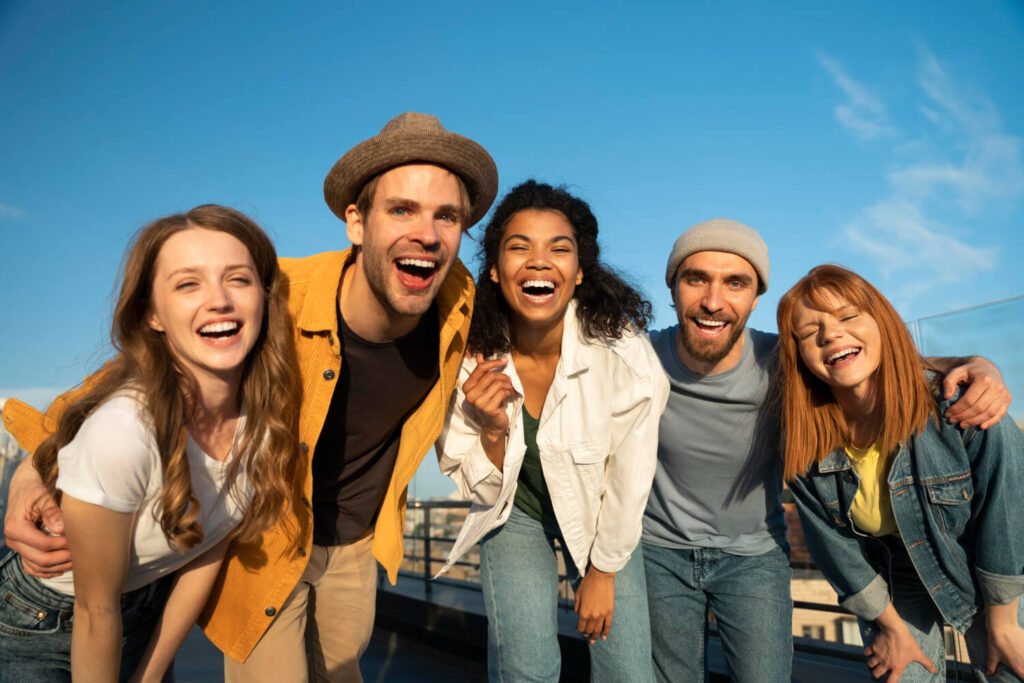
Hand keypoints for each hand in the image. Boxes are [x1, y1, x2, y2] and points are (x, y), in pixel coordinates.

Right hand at [3, 458, 69, 576]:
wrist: (25, 487)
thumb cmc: (36, 490)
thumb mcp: (45, 497)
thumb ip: (52, 513)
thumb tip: (61, 529)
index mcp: (16, 527)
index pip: (42, 544)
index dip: (62, 546)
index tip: (77, 542)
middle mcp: (13, 540)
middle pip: (39, 559)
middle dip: (62, 559)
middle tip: (80, 555)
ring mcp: (17, 546)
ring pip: (36, 566)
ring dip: (56, 567)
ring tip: (75, 562)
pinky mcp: (22, 549)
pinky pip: (31, 567)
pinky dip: (46, 571)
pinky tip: (62, 569)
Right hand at [463, 355, 516, 440]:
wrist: (494, 423)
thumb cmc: (490, 402)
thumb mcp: (485, 386)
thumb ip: (482, 372)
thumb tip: (480, 356)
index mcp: (467, 387)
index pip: (480, 368)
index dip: (494, 362)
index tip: (505, 360)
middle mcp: (470, 395)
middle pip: (491, 375)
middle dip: (504, 376)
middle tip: (509, 381)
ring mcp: (479, 402)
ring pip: (498, 383)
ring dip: (508, 385)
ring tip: (510, 389)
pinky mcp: (488, 409)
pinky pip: (502, 392)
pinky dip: (509, 392)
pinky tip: (510, 395)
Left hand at [574, 566, 615, 643]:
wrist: (601, 576)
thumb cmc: (587, 584)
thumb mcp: (578, 595)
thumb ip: (577, 607)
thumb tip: (579, 615)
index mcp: (583, 612)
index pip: (581, 627)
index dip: (579, 629)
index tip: (579, 629)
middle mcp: (592, 616)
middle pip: (589, 630)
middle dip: (587, 634)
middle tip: (586, 635)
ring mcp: (602, 614)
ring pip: (598, 630)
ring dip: (595, 636)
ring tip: (593, 640)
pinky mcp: (610, 611)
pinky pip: (608, 625)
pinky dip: (606, 632)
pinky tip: (604, 637)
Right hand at [864, 611, 937, 680]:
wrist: (895, 630)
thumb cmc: (907, 642)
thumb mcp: (918, 653)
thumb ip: (926, 663)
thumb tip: (935, 671)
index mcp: (896, 667)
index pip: (891, 682)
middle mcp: (886, 664)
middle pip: (876, 674)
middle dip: (875, 676)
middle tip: (875, 675)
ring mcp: (878, 655)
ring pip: (870, 665)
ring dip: (870, 666)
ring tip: (872, 665)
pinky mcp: (873, 647)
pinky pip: (866, 652)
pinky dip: (866, 653)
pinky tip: (868, 652)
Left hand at [940, 356, 1010, 429]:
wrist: (986, 368)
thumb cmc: (968, 372)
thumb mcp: (956, 371)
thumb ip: (948, 381)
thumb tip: (946, 396)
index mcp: (984, 379)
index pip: (969, 400)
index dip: (957, 409)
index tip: (947, 414)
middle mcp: (996, 386)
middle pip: (979, 408)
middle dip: (964, 416)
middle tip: (952, 420)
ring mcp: (1004, 393)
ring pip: (989, 413)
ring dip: (975, 421)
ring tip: (962, 425)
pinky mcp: (1007, 399)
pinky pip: (1000, 414)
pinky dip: (991, 422)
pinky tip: (980, 426)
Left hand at [986, 600, 1023, 677]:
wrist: (1002, 625)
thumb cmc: (996, 642)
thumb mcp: (992, 655)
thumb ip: (992, 666)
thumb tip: (989, 673)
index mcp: (1018, 668)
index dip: (1022, 678)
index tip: (1019, 676)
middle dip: (1023, 668)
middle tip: (1019, 665)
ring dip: (1023, 659)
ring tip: (1018, 655)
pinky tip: (1021, 648)